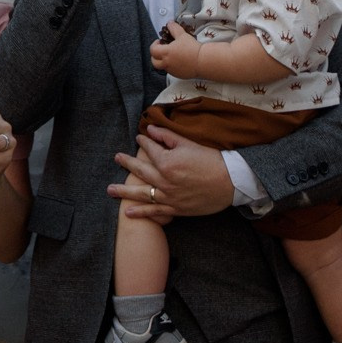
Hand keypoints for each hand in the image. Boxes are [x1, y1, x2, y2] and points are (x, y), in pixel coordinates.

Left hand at [110, 124, 230, 220]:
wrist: (231, 182)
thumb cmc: (211, 160)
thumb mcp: (189, 143)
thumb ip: (167, 136)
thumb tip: (149, 129)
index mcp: (167, 162)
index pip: (149, 150)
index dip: (143, 142)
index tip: (139, 139)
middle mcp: (164, 180)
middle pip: (140, 170)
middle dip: (127, 163)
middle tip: (117, 158)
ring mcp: (169, 197)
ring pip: (142, 193)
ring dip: (124, 191)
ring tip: (110, 190)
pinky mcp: (176, 209)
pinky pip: (154, 212)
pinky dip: (141, 213)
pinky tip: (128, 212)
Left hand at [148, 22, 200, 75]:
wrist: (203, 61)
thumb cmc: (192, 48)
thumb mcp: (182, 35)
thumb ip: (174, 28)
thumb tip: (170, 23)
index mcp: (165, 53)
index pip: (152, 50)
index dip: (154, 44)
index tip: (160, 42)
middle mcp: (167, 63)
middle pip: (154, 61)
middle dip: (155, 55)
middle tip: (161, 50)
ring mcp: (172, 70)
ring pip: (162, 67)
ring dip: (163, 61)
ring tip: (172, 55)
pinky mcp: (178, 75)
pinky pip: (171, 71)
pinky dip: (172, 66)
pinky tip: (179, 61)